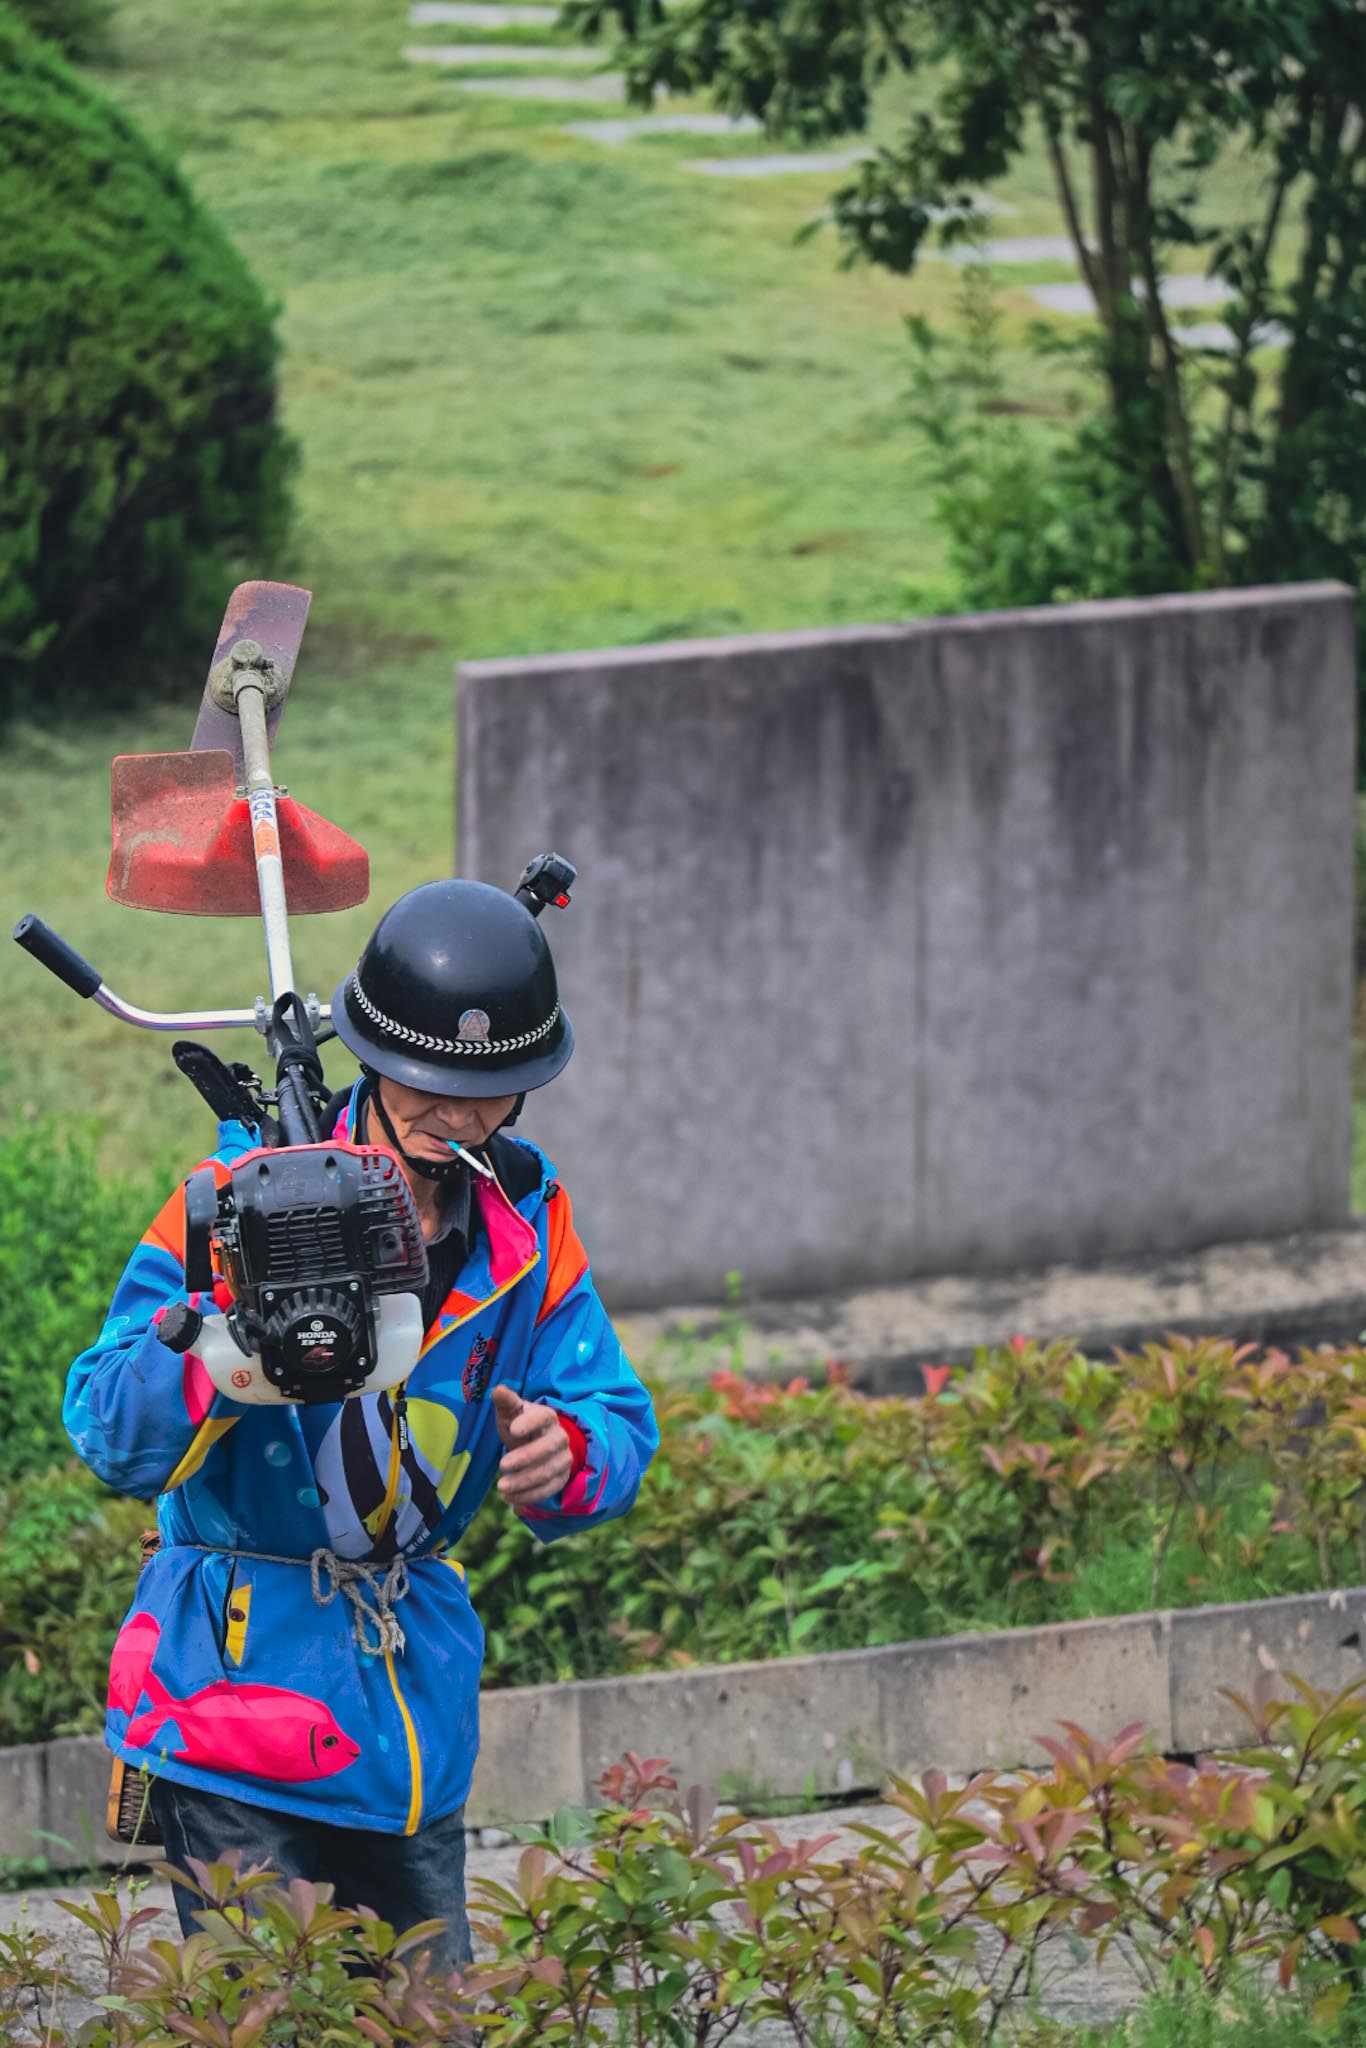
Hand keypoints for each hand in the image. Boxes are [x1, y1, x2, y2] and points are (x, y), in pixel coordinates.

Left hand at [490, 1385, 572, 1505]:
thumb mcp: (510, 1413)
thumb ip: (506, 1403)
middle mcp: (559, 1438)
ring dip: (524, 1481)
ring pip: (548, 1472)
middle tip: (501, 1465)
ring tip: (501, 1487)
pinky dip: (529, 1495)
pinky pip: (548, 1490)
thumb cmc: (519, 1425)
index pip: (543, 1417)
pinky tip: (509, 1497)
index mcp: (547, 1417)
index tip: (513, 1430)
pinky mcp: (561, 1479)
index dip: (530, 1423)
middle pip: (548, 1447)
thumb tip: (498, 1389)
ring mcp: (563, 1459)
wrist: (537, 1444)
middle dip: (525, 1457)